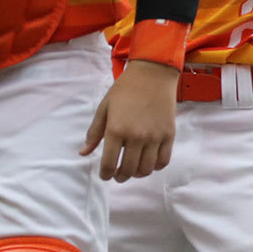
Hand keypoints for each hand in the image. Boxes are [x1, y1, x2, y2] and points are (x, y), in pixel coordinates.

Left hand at [82, 62, 179, 181]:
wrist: (152, 74)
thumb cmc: (125, 90)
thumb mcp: (104, 108)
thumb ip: (94, 133)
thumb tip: (83, 153)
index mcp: (116, 130)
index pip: (109, 165)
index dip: (105, 174)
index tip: (105, 175)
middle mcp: (136, 136)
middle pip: (128, 170)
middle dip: (120, 177)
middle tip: (118, 175)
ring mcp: (154, 137)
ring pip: (146, 169)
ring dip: (137, 174)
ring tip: (133, 169)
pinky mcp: (169, 135)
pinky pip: (163, 161)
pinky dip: (155, 166)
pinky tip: (148, 161)